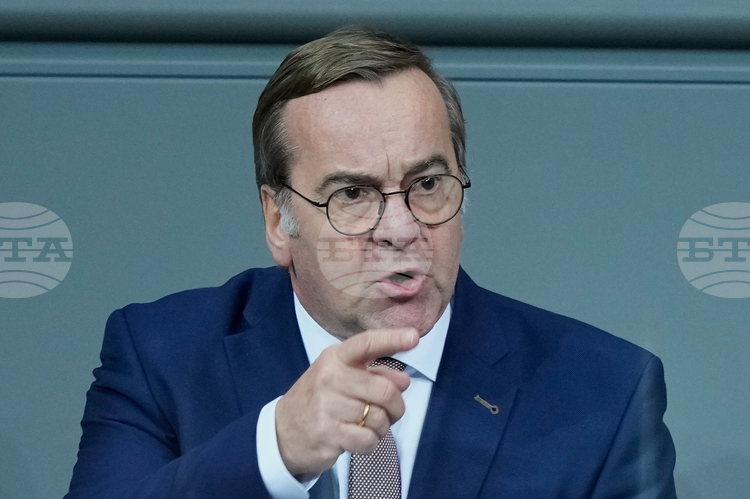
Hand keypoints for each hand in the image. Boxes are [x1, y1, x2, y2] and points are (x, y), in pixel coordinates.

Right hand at [275, 327, 417, 479]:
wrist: (283, 431)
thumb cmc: (318, 399)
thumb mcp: (341, 378)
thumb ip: (374, 375)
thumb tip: (403, 382)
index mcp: (335, 358)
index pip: (366, 344)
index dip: (392, 339)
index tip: (414, 336)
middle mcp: (330, 378)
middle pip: (384, 390)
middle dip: (396, 406)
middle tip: (391, 412)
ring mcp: (327, 406)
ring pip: (379, 418)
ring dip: (382, 427)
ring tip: (368, 425)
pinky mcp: (329, 433)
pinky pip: (369, 439)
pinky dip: (371, 442)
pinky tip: (359, 438)